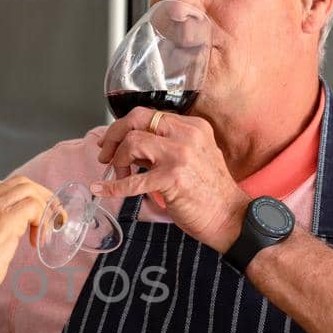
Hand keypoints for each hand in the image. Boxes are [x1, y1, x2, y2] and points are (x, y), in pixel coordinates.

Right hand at [0, 175, 52, 305]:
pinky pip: (33, 208)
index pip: (11, 185)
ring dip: (46, 210)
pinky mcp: (3, 224)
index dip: (33, 195)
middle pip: (24, 184)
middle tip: (52, 219)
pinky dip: (42, 221)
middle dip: (45, 198)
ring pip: (31, 193)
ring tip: (46, 232)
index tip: (42, 212)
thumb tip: (18, 227)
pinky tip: (38, 241)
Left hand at [92, 106, 249, 252]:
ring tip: (119, 175)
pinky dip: (112, 186)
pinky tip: (101, 189)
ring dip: (118, 160)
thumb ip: (163, 148)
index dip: (124, 126)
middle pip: (137, 119)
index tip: (112, 141)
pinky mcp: (172, 179)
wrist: (231, 217)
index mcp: (192, 127)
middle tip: (105, 154)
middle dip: (114, 135)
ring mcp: (180, 156)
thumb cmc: (210, 192)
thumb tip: (129, 146)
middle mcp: (187, 135)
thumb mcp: (191, 158)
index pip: (149, 115)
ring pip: (133, 143)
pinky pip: (133, 181)